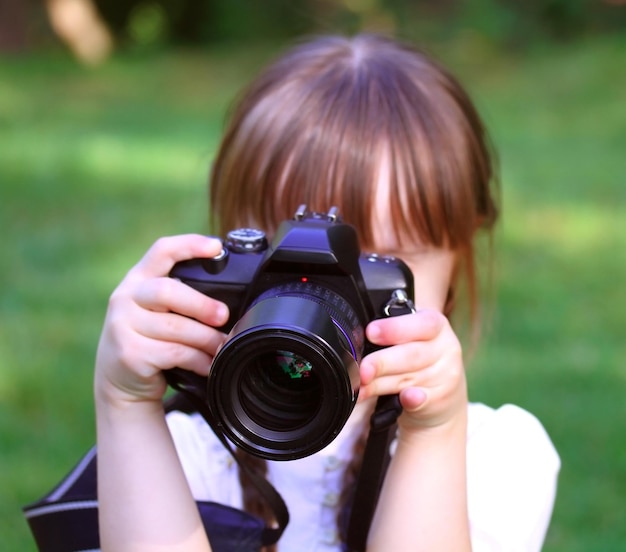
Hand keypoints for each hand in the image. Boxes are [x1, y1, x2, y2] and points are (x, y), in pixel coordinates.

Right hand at [94, 235, 229, 407]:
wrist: (118, 382)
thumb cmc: (149, 339)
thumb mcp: (156, 311)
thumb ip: (180, 297)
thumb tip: (230, 301)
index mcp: (138, 279)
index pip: (162, 251)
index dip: (189, 245)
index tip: (216, 247)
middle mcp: (126, 297)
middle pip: (168, 291)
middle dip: (201, 304)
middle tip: (224, 316)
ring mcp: (123, 326)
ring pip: (176, 327)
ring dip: (207, 339)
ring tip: (222, 346)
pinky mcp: (129, 354)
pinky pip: (174, 353)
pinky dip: (198, 360)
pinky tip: (208, 364)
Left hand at [358, 309, 466, 432]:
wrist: (444, 391)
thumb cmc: (419, 355)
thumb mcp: (412, 337)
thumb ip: (392, 334)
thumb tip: (359, 338)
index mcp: (436, 324)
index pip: (420, 323)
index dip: (393, 328)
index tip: (371, 332)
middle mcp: (445, 348)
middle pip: (411, 355)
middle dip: (381, 362)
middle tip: (362, 369)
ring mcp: (445, 375)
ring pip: (408, 379)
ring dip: (379, 385)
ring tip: (360, 387)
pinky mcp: (441, 398)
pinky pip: (422, 399)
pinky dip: (411, 399)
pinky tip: (403, 399)